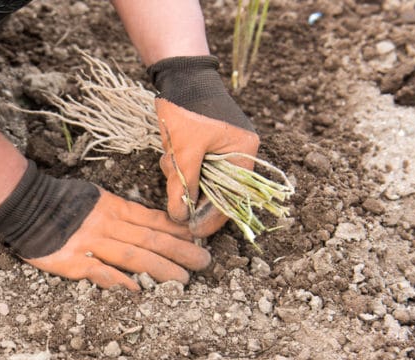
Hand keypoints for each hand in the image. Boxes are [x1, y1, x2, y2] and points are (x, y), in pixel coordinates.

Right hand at [24, 189, 210, 290]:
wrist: (22, 204)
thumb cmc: (60, 202)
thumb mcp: (95, 198)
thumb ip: (120, 213)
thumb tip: (151, 227)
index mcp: (113, 208)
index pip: (153, 221)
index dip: (179, 232)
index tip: (199, 241)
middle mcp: (106, 224)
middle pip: (151, 239)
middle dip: (181, 253)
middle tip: (204, 264)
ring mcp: (89, 243)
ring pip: (132, 256)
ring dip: (160, 270)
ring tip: (182, 282)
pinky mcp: (71, 261)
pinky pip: (99, 272)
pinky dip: (119, 281)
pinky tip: (138, 290)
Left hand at [149, 56, 259, 236]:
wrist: (178, 73)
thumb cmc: (186, 107)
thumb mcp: (184, 150)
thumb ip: (184, 185)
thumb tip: (180, 218)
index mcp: (245, 152)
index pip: (232, 199)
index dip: (211, 218)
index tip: (190, 231)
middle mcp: (239, 153)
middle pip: (214, 191)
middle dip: (189, 186)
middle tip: (173, 176)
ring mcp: (222, 149)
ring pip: (198, 180)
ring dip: (180, 172)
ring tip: (170, 153)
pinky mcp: (205, 146)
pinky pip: (191, 167)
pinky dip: (178, 163)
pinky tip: (169, 148)